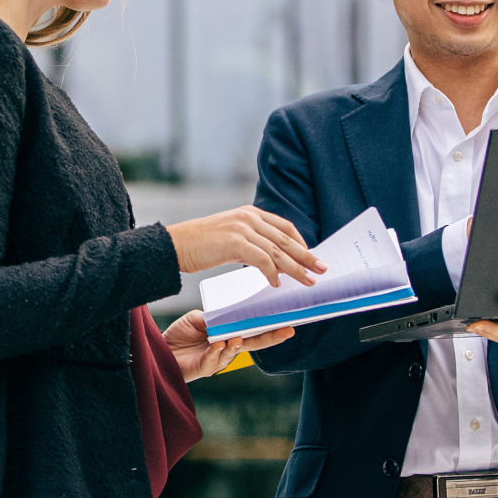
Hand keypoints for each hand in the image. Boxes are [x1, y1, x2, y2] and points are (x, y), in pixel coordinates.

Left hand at [162, 310, 294, 380]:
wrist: (159, 349)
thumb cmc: (179, 335)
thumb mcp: (197, 319)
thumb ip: (212, 318)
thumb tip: (224, 317)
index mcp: (228, 335)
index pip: (253, 330)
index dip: (269, 326)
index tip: (287, 320)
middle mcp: (227, 348)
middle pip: (253, 343)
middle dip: (271, 337)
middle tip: (287, 330)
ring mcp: (218, 359)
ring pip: (234, 352)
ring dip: (237, 345)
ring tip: (238, 338)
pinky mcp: (205, 367)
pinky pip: (214, 359)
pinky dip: (216, 351)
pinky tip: (218, 344)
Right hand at [166, 207, 325, 285]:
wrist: (174, 245)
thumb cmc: (201, 245)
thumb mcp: (230, 237)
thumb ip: (252, 242)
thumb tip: (275, 262)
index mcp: (250, 213)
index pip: (285, 226)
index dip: (301, 242)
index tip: (311, 257)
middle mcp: (249, 217)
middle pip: (286, 239)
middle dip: (307, 256)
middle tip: (322, 269)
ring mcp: (242, 228)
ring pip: (278, 251)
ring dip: (296, 268)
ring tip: (308, 281)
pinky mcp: (235, 242)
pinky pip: (262, 260)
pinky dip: (272, 274)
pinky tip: (277, 285)